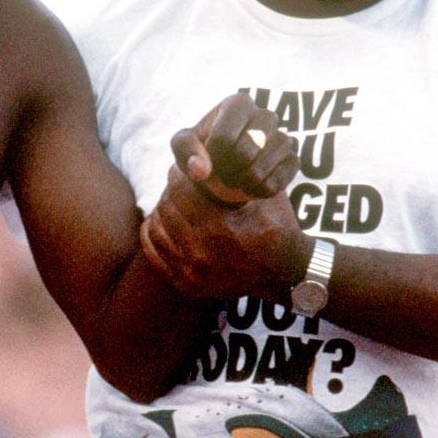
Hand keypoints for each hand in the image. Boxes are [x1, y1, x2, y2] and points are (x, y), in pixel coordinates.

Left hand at [141, 163, 309, 301]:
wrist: (284, 274)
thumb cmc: (277, 228)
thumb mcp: (265, 197)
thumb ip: (238, 177)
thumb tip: (214, 153)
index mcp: (220, 229)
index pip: (182, 191)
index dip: (180, 174)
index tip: (182, 167)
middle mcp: (201, 253)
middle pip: (167, 208)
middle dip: (170, 190)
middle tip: (175, 181)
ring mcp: (192, 273)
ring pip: (157, 228)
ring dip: (161, 210)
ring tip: (170, 199)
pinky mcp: (186, 285)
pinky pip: (154, 253)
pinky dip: (152, 234)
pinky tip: (158, 220)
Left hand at [172, 93, 297, 203]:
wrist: (224, 169)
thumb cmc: (202, 150)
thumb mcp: (183, 147)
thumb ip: (187, 152)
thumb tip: (201, 169)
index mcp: (237, 103)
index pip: (224, 137)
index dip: (212, 157)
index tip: (209, 159)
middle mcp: (264, 115)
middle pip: (247, 150)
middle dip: (229, 169)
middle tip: (223, 173)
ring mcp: (282, 137)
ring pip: (265, 164)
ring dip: (245, 180)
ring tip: (236, 181)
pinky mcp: (292, 159)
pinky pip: (282, 177)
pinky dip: (263, 188)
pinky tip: (252, 187)